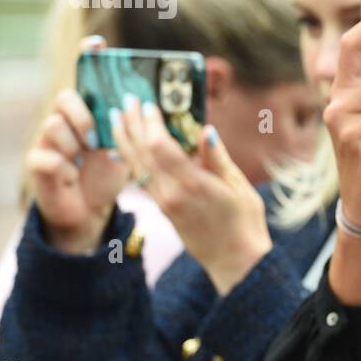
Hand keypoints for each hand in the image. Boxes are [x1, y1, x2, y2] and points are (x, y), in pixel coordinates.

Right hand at [27, 86, 127, 254]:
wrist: (90, 209)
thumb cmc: (104, 175)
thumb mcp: (121, 152)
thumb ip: (126, 133)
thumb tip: (141, 110)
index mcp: (79, 117)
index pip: (79, 90)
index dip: (94, 102)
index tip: (110, 123)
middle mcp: (60, 124)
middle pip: (64, 98)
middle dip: (85, 119)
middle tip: (96, 142)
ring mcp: (45, 143)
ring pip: (52, 124)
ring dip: (74, 144)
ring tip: (82, 162)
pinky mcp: (36, 165)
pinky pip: (43, 157)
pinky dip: (64, 168)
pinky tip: (72, 177)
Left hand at [111, 95, 270, 295]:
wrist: (234, 260)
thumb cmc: (244, 222)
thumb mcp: (238, 186)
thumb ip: (217, 158)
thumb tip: (205, 130)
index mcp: (193, 185)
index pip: (161, 148)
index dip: (151, 123)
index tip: (149, 103)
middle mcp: (171, 194)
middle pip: (142, 153)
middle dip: (132, 124)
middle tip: (126, 100)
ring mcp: (163, 203)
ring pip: (136, 165)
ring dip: (124, 139)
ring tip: (117, 117)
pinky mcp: (161, 208)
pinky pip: (140, 178)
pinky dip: (130, 158)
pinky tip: (123, 147)